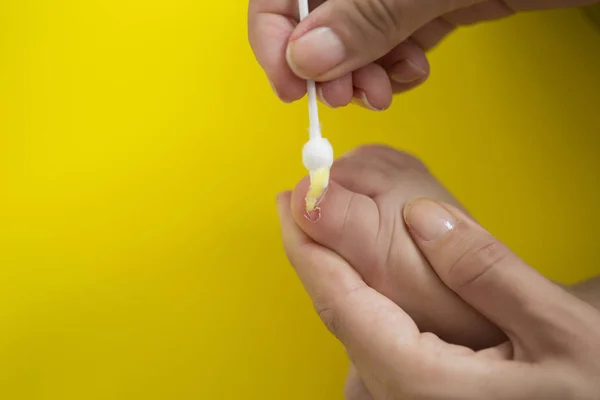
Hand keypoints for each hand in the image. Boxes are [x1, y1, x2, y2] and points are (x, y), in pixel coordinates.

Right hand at [248, 0, 596, 109]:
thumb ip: (371, 12)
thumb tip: (307, 56)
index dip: (274, 34)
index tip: (289, 84)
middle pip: (317, 15)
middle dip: (325, 63)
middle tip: (346, 97)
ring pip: (355, 34)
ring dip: (362, 73)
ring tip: (385, 91)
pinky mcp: (434, 0)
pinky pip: (395, 39)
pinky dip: (395, 65)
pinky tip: (412, 72)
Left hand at [277, 192, 599, 398]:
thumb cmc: (587, 388)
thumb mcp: (555, 328)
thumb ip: (488, 272)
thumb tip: (423, 218)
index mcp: (420, 379)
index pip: (341, 302)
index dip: (309, 247)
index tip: (291, 202)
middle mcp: (400, 391)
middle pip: (337, 311)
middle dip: (312, 252)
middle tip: (299, 201)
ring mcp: (405, 393)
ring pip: (349, 325)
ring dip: (331, 269)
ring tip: (319, 225)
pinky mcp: (418, 387)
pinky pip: (369, 335)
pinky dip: (354, 293)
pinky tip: (353, 272)